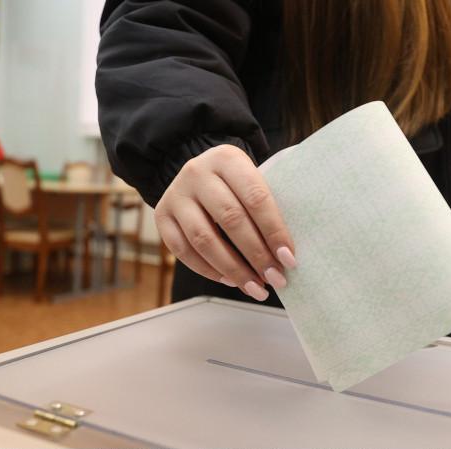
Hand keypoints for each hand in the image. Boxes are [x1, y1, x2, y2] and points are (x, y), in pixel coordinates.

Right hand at [154, 144, 296, 301]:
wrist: (198, 173)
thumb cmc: (236, 184)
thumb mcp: (252, 180)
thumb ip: (266, 208)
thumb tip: (285, 256)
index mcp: (227, 158)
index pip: (256, 197)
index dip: (274, 231)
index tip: (289, 259)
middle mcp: (197, 172)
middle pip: (230, 220)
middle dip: (256, 255)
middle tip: (275, 279)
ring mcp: (176, 194)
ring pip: (204, 239)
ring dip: (233, 269)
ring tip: (255, 287)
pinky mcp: (162, 216)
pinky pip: (183, 251)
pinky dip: (208, 270)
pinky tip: (230, 280)